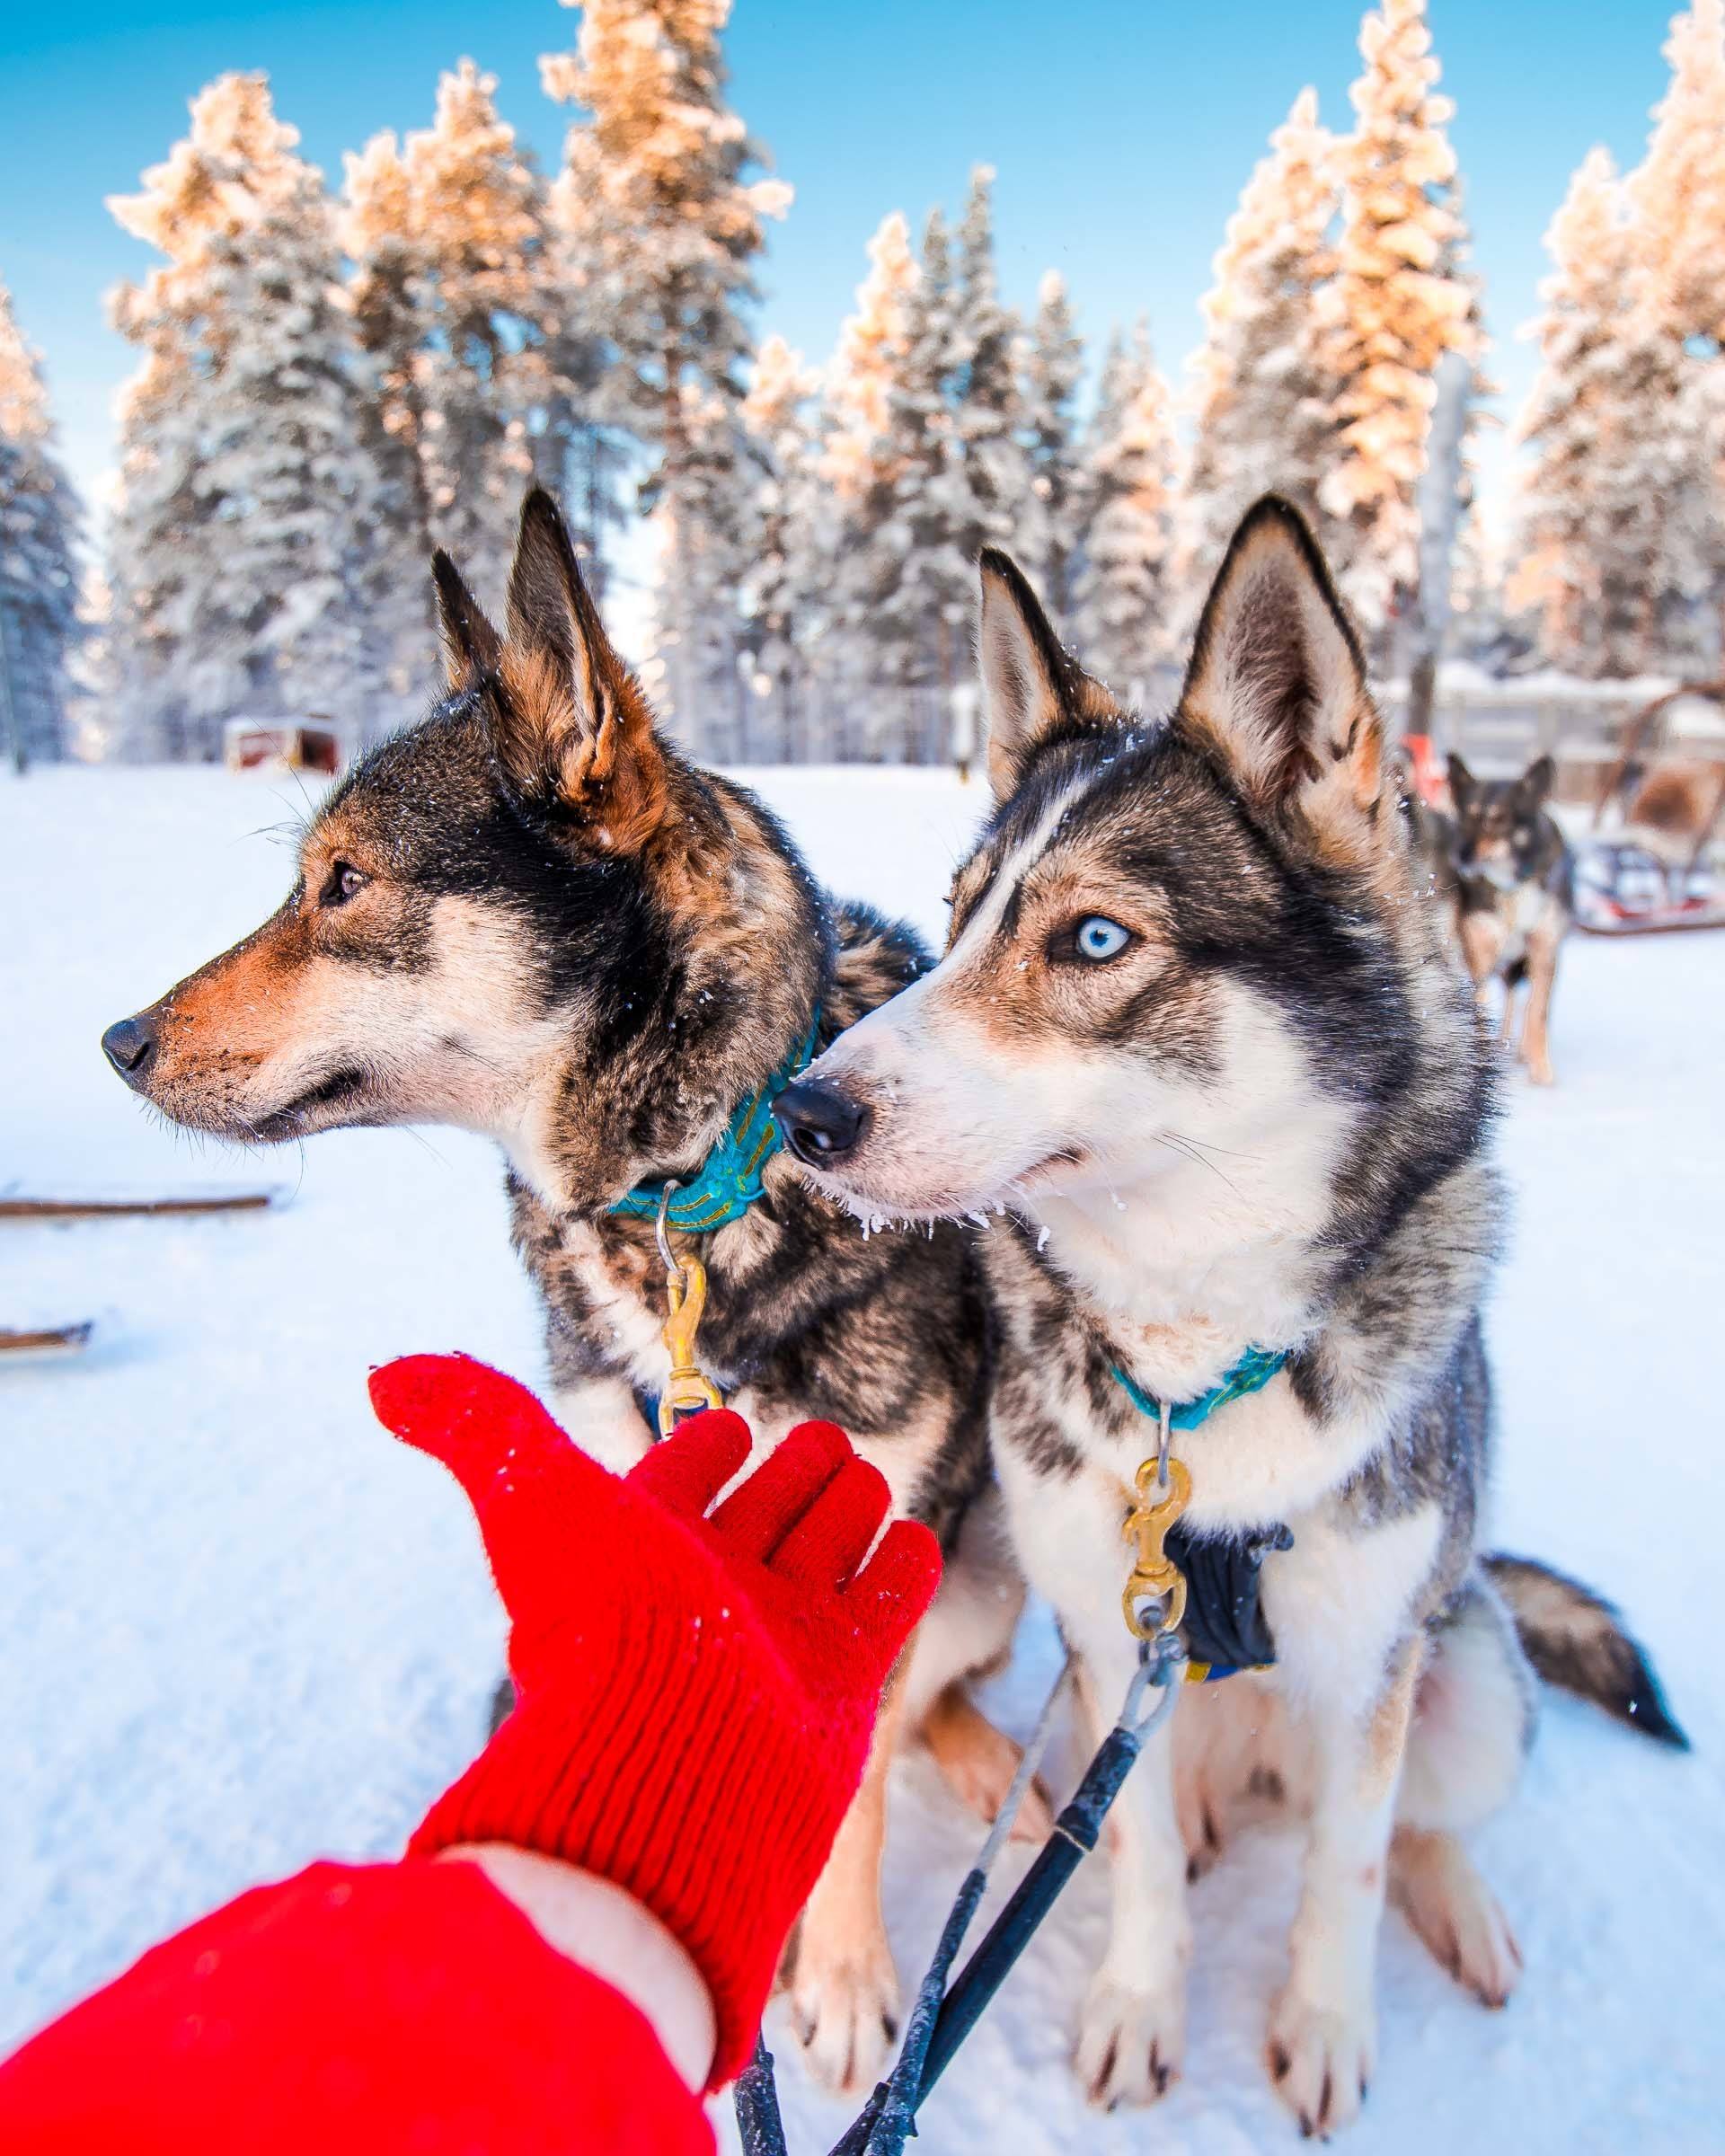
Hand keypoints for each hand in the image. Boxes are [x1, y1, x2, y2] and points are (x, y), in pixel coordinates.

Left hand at [368, 1354, 940, 2085]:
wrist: (667, 1770)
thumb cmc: (594, 1630)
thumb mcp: (530, 1496)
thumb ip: (472, 1420)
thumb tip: (382, 1375)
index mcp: (642, 1546)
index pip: (686, 1479)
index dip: (707, 1450)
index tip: (725, 1433)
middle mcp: (713, 1589)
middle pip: (766, 1509)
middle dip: (792, 1471)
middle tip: (816, 1444)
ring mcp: (782, 1632)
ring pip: (828, 1542)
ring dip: (846, 1504)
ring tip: (858, 1478)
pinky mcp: (845, 1673)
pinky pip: (887, 1599)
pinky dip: (900, 1565)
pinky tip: (906, 1540)